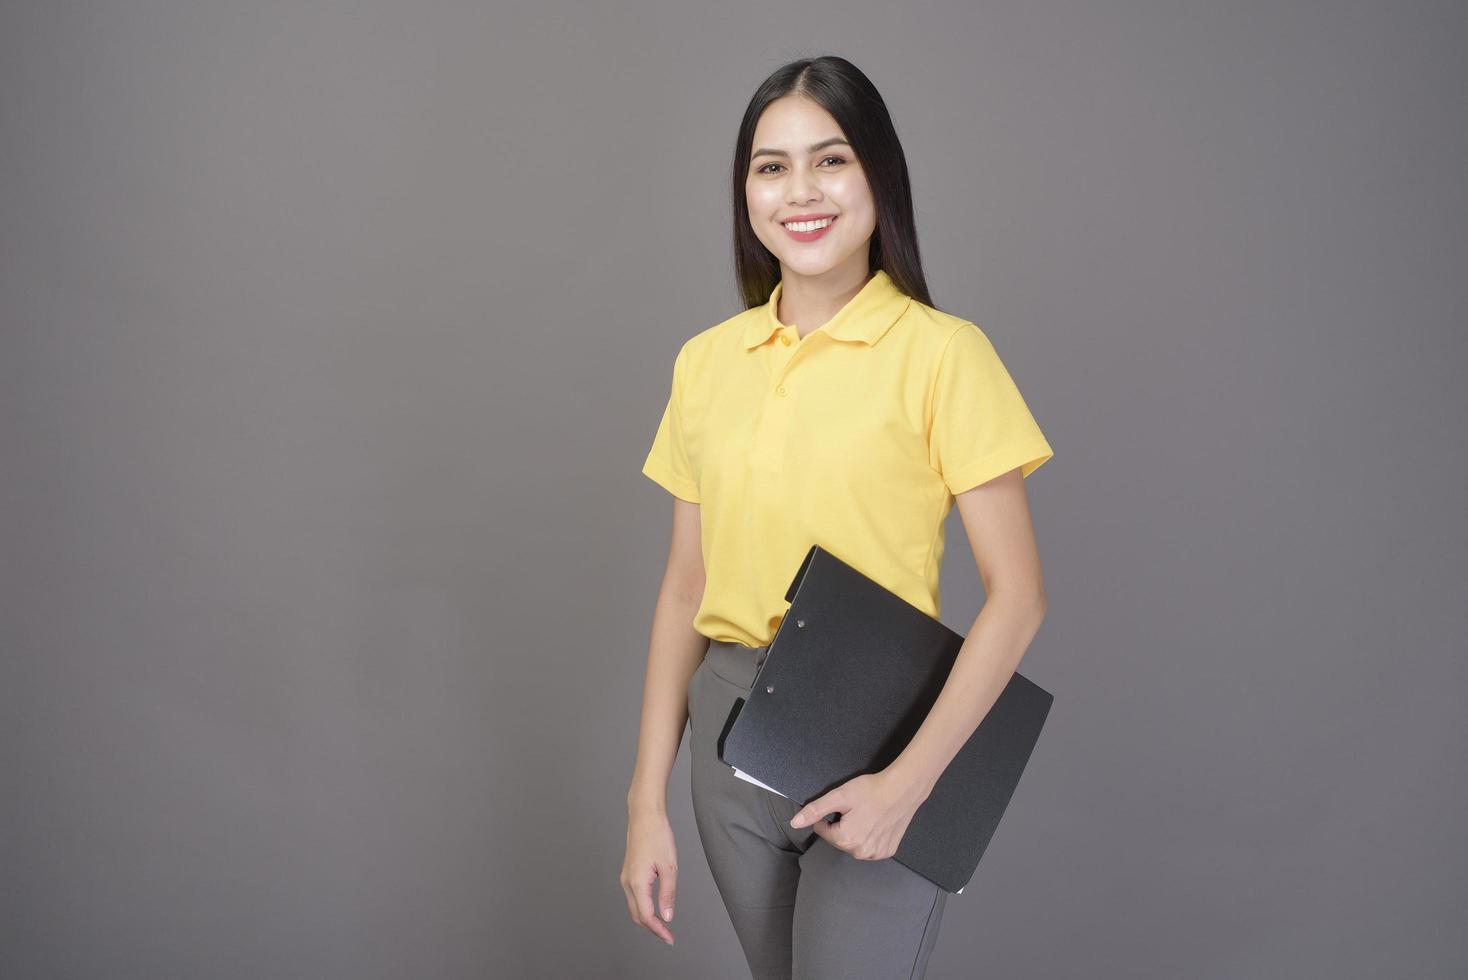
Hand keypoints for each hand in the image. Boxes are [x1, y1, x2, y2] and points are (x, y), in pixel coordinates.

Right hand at [620, 807, 677, 945]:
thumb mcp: (669, 867)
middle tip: (668, 936)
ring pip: (634, 907)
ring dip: (647, 919)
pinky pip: (634, 897)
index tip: (670, 939)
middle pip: (637, 916)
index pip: (646, 916)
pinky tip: (654, 908)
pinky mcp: (628, 872)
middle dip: (652, 928)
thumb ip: (668, 894)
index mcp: (637, 883)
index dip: (658, 930)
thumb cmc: (657, 836)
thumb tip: (667, 916)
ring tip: (663, 925)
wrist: (644, 816)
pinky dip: (643, 907)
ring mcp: (626, 877)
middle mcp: (627, 883)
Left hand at [788, 768, 926, 860]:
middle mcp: (860, 852)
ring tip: (867, 815)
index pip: (823, 830)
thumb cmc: (871, 790)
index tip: (843, 805)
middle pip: (839, 839)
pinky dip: (870, 836)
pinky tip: (876, 823)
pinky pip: (870, 846)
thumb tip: (794, 823)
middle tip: (856, 808)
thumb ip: (815, 810)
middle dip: (842, 824)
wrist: (903, 789)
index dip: (829, 815)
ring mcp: (875, 854)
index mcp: (845, 839)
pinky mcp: (887, 851)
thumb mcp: (839, 796)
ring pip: (854, 844)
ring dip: (855, 832)